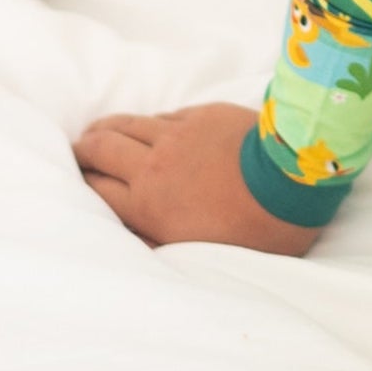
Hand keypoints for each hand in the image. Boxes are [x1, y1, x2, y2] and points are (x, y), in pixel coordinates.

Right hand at [72, 101, 324, 254]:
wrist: (294, 178)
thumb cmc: (259, 228)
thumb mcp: (207, 255)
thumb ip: (166, 244)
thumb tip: (140, 240)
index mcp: (150, 206)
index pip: (97, 191)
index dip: (83, 185)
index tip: (77, 183)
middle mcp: (153, 167)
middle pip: (100, 150)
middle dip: (83, 151)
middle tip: (78, 153)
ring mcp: (176, 136)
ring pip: (126, 124)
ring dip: (107, 128)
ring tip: (98, 132)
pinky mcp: (201, 115)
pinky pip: (162, 116)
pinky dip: (148, 122)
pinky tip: (147, 125)